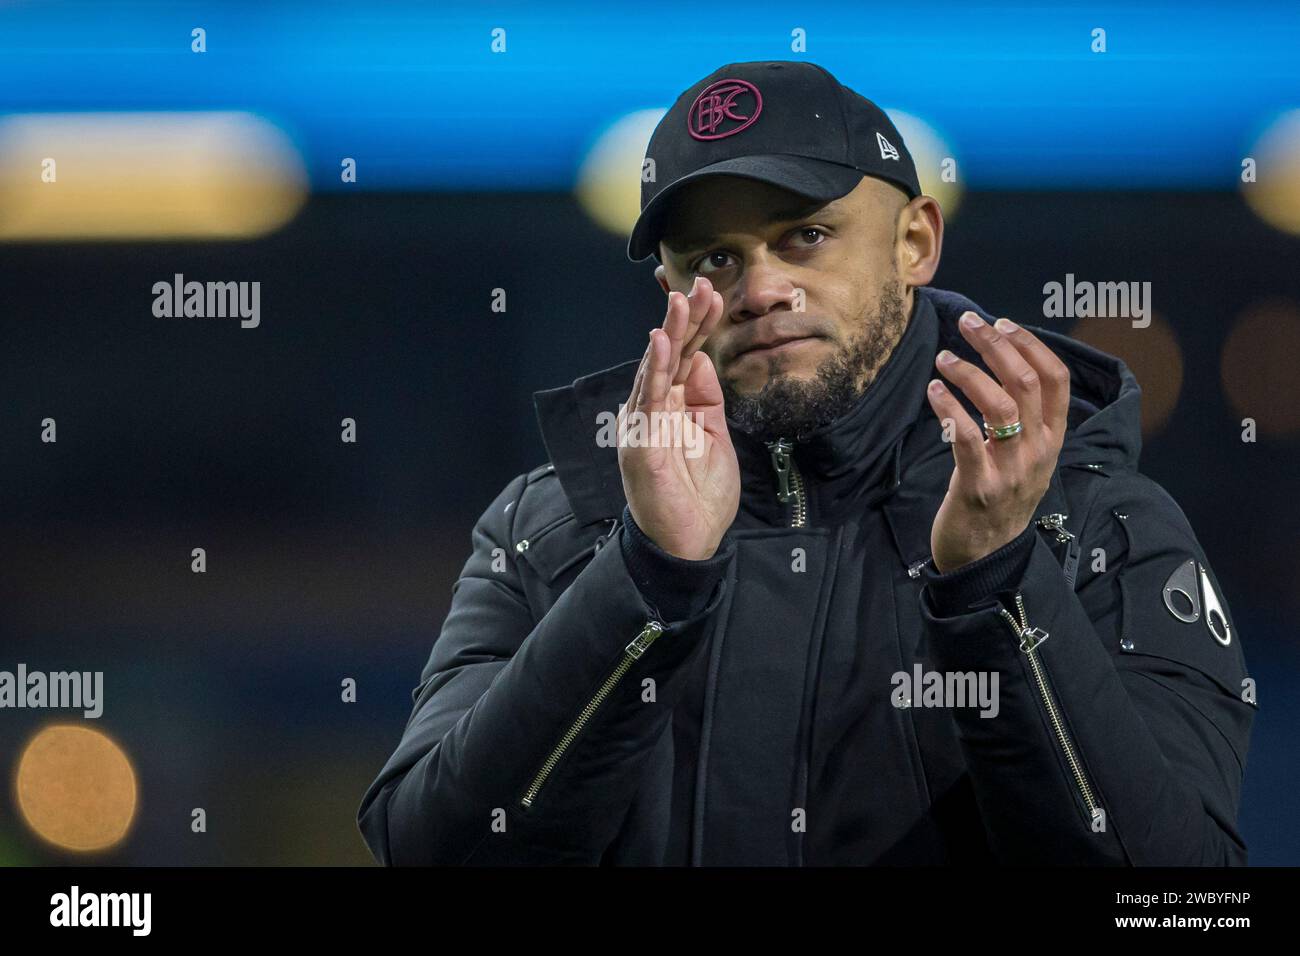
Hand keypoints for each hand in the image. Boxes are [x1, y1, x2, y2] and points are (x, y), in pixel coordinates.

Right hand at [618, 276, 739, 560]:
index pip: (686, 357)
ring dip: (669, 332)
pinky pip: (648, 398)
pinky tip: (662, 341)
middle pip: (671, 355)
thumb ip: (708, 399)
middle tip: (701, 284)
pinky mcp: (641, 441)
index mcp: (674, 408)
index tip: (714, 293)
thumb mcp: (714, 437)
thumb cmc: (698, 496)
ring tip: (680, 300)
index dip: (699, 325)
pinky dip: (655, 368)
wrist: (688, 542)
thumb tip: (704, 358)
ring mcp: (644, 424)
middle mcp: (655, 410)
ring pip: (657, 368)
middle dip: (686, 319)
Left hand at [925, 311, 1070, 572]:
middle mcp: (1038, 451)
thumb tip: (1003, 364)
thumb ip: (1024, 418)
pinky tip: (933, 390)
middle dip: (996, 345)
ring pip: (1000, 404)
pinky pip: (966, 437)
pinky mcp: (979, 487)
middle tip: (968, 324)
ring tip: (944, 359)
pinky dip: (948, 408)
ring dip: (968, 373)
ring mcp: (1011, 470)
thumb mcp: (1027, 458)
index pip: (1056, 379)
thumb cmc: (1000, 498)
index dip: (1030, 344)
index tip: (1001, 323)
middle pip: (1025, 382)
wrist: (985, 557)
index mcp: (1053, 439)